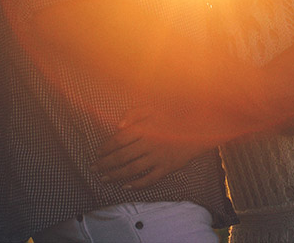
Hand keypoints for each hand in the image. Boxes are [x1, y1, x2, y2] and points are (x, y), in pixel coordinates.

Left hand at [93, 106, 219, 189]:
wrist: (199, 127)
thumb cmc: (172, 115)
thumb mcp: (153, 108)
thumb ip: (133, 113)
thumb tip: (117, 126)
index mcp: (144, 128)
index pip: (119, 139)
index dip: (106, 147)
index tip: (97, 153)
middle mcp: (149, 143)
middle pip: (122, 157)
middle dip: (105, 164)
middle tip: (94, 169)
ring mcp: (158, 157)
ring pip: (132, 169)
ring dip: (116, 175)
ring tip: (104, 178)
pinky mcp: (167, 167)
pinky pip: (150, 179)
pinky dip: (137, 184)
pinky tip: (126, 186)